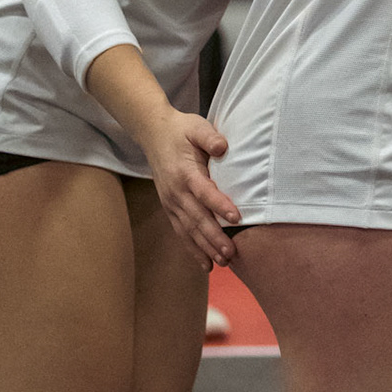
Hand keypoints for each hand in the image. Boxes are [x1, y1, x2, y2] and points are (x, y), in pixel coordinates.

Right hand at [142, 109, 239, 269]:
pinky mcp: (170, 208)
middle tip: (231, 254)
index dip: (219, 205)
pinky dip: (192, 249)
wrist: (154, 134)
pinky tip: (205, 264)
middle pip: (196, 218)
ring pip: (188, 230)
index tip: (236, 218)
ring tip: (222, 263)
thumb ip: (210, 137)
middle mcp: (175, 192)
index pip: (204, 191)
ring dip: (204, 248)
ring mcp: (171, 203)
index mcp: (185, 172)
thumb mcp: (197, 127)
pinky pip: (181, 232)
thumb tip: (223, 147)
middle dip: (214, 237)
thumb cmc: (182, 130)